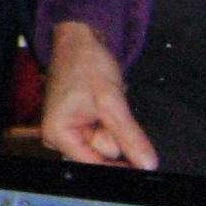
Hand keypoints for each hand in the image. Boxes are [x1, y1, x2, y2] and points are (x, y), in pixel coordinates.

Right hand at [40, 21, 159, 170]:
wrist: (81, 39)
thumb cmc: (86, 64)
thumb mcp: (111, 101)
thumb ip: (129, 135)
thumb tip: (147, 164)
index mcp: (58, 134)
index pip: (94, 164)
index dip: (120, 165)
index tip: (143, 164)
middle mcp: (59, 136)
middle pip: (101, 153)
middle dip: (114, 133)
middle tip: (113, 108)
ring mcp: (69, 129)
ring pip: (105, 142)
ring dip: (114, 124)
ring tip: (108, 101)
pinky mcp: (79, 122)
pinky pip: (103, 131)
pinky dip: (111, 119)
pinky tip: (106, 104)